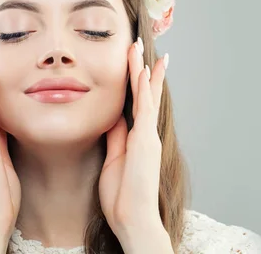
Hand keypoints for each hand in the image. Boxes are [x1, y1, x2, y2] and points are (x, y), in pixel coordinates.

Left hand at [99, 37, 170, 250]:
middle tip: (137, 43)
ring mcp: (147, 135)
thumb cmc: (122, 194)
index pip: (135, 101)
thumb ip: (116, 136)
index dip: (135, 80)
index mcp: (137, 137)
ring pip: (145, 94)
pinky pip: (145, 108)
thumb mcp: (114, 158)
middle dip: (140, 67)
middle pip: (143, 92)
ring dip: (142, 69)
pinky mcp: (146, 140)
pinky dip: (145, 88)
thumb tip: (112, 116)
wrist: (132, 218)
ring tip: (139, 47)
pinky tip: (144, 70)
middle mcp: (145, 132)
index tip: (134, 61)